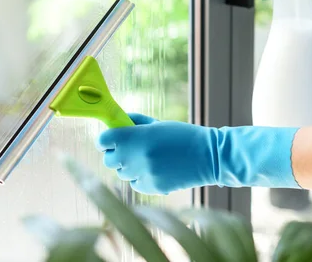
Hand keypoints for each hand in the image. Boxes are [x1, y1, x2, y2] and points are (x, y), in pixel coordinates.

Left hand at [95, 114, 299, 194]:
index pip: (103, 140)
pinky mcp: (152, 188)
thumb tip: (115, 123)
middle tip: (126, 148)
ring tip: (145, 158)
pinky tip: (154, 169)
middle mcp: (137, 157)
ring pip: (121, 173)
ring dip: (128, 166)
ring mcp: (144, 174)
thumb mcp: (157, 124)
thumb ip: (134, 123)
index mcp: (137, 137)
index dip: (104, 139)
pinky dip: (139, 178)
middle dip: (114, 153)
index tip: (108, 138)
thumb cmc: (183, 135)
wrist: (208, 156)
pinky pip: (135, 184)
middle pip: (109, 160)